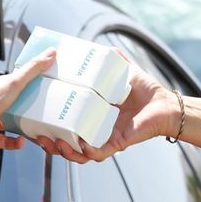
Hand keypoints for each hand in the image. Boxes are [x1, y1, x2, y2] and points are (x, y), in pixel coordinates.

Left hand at [0, 49, 56, 155]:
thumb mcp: (15, 82)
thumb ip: (33, 69)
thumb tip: (50, 53)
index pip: (13, 81)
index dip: (28, 81)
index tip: (44, 83)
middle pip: (14, 102)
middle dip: (28, 106)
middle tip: (44, 106)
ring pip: (10, 122)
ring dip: (23, 125)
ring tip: (36, 125)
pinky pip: (5, 140)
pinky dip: (15, 142)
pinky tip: (23, 140)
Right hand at [31, 53, 178, 163]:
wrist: (167, 103)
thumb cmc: (147, 91)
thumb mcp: (125, 73)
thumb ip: (114, 60)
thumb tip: (103, 46)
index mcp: (93, 116)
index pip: (65, 126)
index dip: (49, 126)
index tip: (34, 120)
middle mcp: (96, 130)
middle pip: (66, 144)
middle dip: (49, 143)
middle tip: (38, 135)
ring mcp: (106, 139)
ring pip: (78, 154)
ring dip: (62, 151)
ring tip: (52, 142)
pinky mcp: (117, 144)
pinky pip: (97, 154)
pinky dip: (85, 152)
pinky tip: (76, 146)